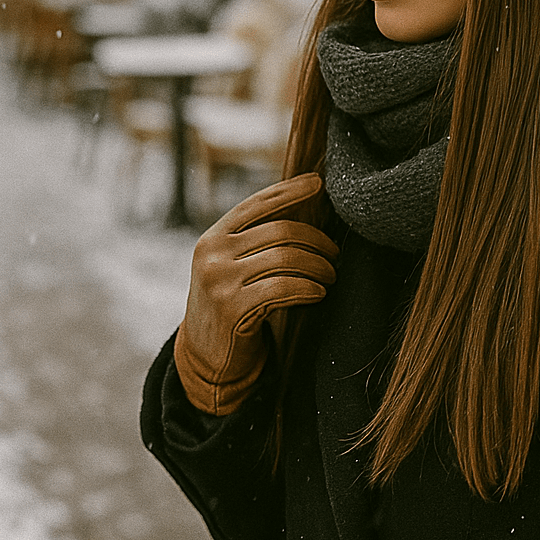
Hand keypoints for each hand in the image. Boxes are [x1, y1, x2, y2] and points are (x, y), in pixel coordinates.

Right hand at [173, 173, 337, 414]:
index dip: (290, 190)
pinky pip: (284, 288)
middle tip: (335, 254)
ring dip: (319, 266)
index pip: (258, 203)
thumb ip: (258, 238)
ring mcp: (220, 280)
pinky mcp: (232, 309)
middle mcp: (213, 253)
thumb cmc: (232, 302)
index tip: (318, 183)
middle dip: (317, 240)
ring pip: (287, 258)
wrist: (204, 356)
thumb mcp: (233, 265)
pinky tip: (318, 292)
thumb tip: (306, 202)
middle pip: (282, 230)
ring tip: (330, 275)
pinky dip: (309, 288)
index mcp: (214, 236)